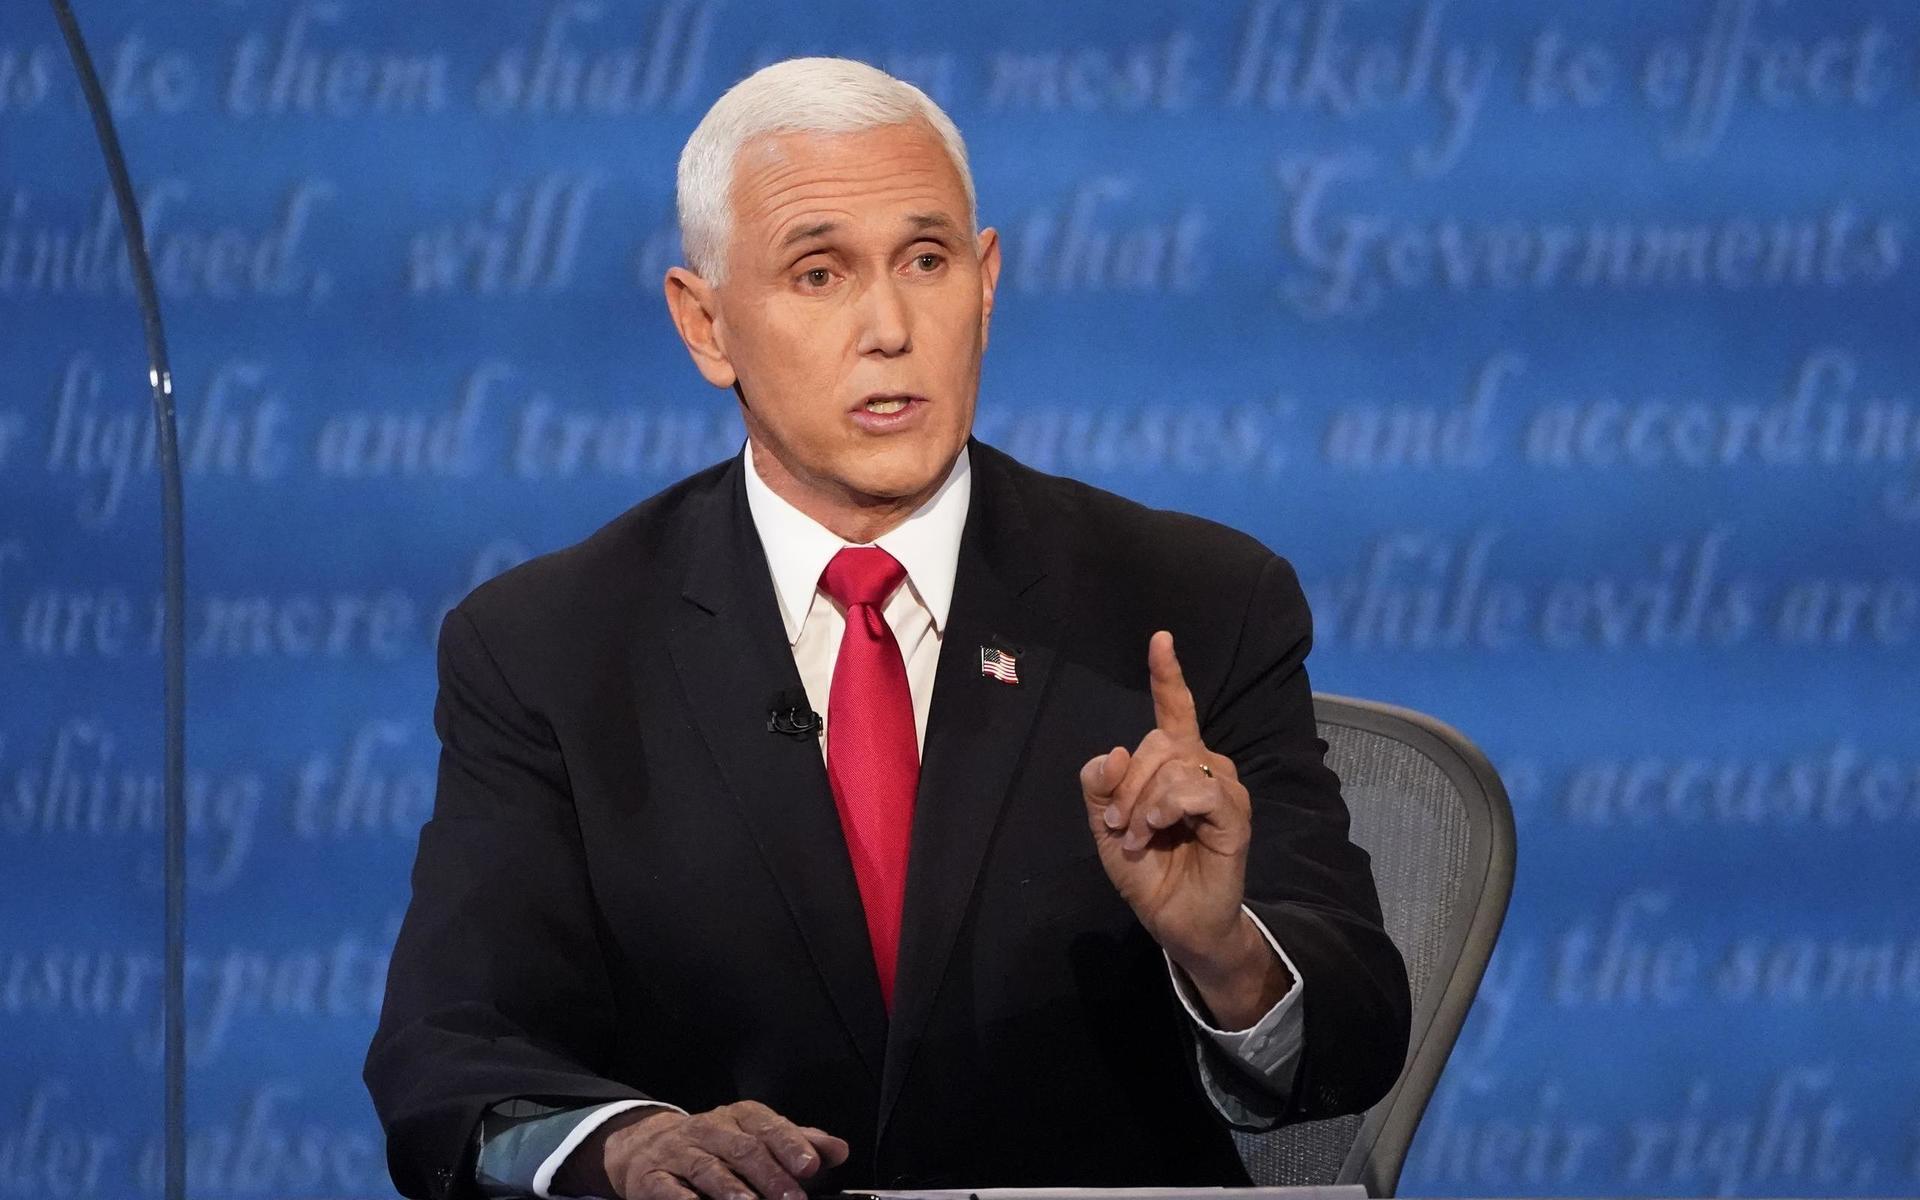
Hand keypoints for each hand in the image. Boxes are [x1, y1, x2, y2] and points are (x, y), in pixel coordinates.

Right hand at [554, 1101, 849, 1199]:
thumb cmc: (715, 1145)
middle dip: (770, 1174)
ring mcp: (678, 1152)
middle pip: (741, 1148)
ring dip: (733, 1191)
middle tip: (792, 1198)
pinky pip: (670, 1190)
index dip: (790, 1144)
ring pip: (708, 1169)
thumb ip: (797, 1143)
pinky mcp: (650, 1178)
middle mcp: (708, 1129)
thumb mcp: (755, 1136)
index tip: (811, 1166)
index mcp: (738, 1117)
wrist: (644, 1146)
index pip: (766, 1125)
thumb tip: (839, 1150)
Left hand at [1078, 631, 1252, 970]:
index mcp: (1175, 762)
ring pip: (1174, 764)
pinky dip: (1166, 807)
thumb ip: (1100, 785)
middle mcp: (1205, 764)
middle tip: (1117, 826)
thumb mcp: (1106, 825)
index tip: (1160, 639)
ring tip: (1137, 837)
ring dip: (1142, 802)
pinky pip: (1197, 788)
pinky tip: (1157, 828)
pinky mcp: (1235, 813)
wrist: (1174, 919)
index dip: (1167, 674)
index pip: (1174, 709)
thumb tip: (1112, 752)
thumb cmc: (1147, 870)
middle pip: (1157, 742)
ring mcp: (1224, 787)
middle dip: (1126, 784)